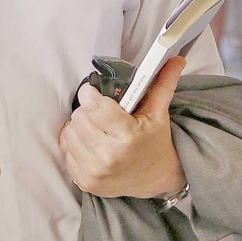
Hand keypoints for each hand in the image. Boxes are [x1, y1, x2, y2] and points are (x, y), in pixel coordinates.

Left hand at [59, 56, 187, 198]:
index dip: (90, 94)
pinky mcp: (85, 182)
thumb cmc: (156, 143)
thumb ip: (163, 83)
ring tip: (95, 127)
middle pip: (79, 118)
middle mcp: (109, 156)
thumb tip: (175, 58)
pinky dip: (75, 144)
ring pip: (70, 133)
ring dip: (79, 126)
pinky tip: (90, 142)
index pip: (94, 106)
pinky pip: (66, 152)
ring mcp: (95, 172)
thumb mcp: (159, 113)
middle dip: (87, 110)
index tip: (93, 92)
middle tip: (99, 112)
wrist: (157, 179)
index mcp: (127, 136)